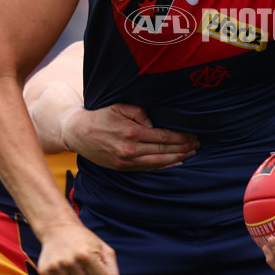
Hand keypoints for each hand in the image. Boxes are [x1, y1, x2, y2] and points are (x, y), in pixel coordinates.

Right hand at [37, 220, 118, 274]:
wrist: (58, 229)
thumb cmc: (84, 240)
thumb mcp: (103, 248)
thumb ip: (111, 270)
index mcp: (86, 254)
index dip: (100, 274)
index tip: (95, 264)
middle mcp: (69, 262)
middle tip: (85, 267)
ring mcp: (55, 268)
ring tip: (76, 271)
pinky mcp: (44, 272)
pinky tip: (66, 273)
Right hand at [61, 102, 199, 169]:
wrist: (77, 132)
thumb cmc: (100, 115)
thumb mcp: (119, 106)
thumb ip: (140, 112)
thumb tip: (154, 123)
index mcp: (131, 133)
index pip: (163, 136)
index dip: (180, 137)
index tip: (193, 135)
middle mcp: (130, 150)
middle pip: (163, 150)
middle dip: (183, 148)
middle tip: (198, 145)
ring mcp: (126, 161)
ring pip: (157, 162)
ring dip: (176, 158)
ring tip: (191, 154)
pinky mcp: (122, 168)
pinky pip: (147, 168)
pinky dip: (163, 166)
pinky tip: (174, 163)